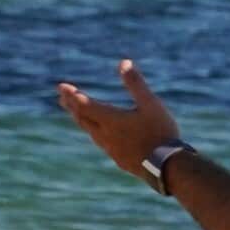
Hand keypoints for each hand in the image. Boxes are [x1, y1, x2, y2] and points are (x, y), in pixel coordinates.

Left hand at [57, 59, 179, 177]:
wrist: (168, 167)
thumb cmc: (160, 132)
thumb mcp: (150, 103)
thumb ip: (135, 83)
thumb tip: (124, 62)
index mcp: (111, 120)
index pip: (84, 105)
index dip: (72, 95)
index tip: (61, 86)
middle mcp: (106, 135)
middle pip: (83, 119)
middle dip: (72, 106)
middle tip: (62, 97)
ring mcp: (111, 150)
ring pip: (90, 132)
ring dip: (81, 119)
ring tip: (77, 113)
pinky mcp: (119, 159)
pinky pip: (101, 143)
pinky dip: (94, 132)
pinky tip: (100, 135)